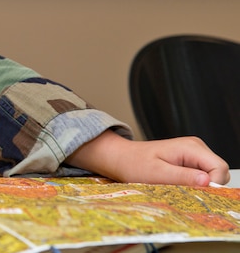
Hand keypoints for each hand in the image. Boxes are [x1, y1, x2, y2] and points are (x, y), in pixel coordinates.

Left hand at [66, 130, 230, 186]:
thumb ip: (183, 177)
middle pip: (219, 172)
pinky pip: (202, 175)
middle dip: (206, 185)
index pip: (219, 167)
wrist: (121, 158)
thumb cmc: (134, 164)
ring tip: (176, 183)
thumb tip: (207, 181)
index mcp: (190, 147)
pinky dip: (193, 183)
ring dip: (199, 185)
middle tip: (182, 188)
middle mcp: (196, 147)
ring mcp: (194, 153)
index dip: (213, 184)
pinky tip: (176, 182)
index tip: (197, 193)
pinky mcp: (190, 160)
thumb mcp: (157, 174)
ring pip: (212, 175)